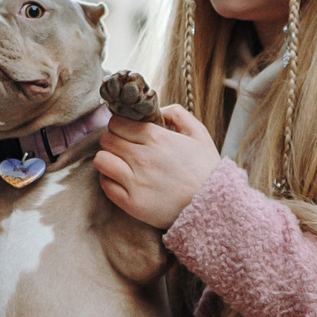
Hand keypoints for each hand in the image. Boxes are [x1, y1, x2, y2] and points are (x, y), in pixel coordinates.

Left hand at [94, 105, 222, 229]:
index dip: (120, 126)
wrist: (214, 206)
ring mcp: (135, 182)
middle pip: (107, 140)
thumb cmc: (207, 170)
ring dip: (108, 159)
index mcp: (157, 138)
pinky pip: (106, 185)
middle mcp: (142, 158)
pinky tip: (123, 180)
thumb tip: (160, 109)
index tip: (127, 132)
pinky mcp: (132, 203)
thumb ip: (179, 115)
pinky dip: (110, 181)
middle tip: (124, 148)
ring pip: (101, 160)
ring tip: (120, 163)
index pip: (117, 123)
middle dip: (113, 141)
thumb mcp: (200, 135)